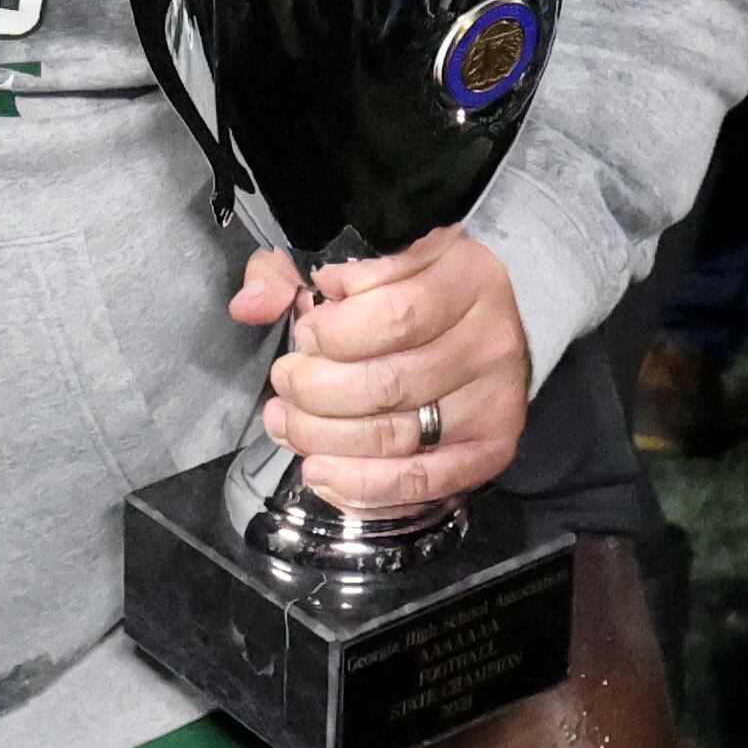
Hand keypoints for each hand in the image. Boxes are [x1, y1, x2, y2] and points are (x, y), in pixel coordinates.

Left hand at [236, 229, 531, 511]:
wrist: (496, 321)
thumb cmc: (414, 288)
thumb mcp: (358, 262)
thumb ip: (291, 273)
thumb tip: (250, 305)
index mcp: (464, 279)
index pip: (395, 315)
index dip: (335, 334)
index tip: (304, 335)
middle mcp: (489, 341)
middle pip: (390, 383)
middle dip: (316, 391)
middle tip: (286, 382)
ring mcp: (494, 401)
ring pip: (397, 436)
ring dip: (325, 439)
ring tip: (287, 425)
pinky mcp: (491, 449)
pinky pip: (424, 480)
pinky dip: (365, 485)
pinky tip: (321, 473)